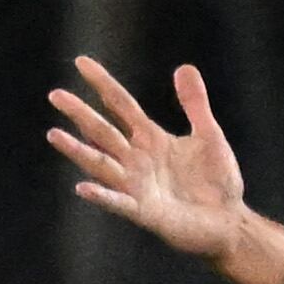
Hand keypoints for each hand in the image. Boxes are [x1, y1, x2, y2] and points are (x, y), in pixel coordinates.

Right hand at [46, 59, 253, 262]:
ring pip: (100, 163)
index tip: (81, 62)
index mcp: (150, 138)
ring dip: (77, 150)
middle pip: (102, 130)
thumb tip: (183, 67)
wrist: (228, 222)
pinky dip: (101, 196)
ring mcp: (136, 185)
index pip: (120, 104)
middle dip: (80, 113)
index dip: (102, 83)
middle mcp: (136, 159)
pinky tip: (83, 187)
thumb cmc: (217, 182)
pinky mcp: (143, 211)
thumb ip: (195, 104)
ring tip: (54, 134)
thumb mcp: (209, 135)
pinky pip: (118, 202)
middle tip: (56, 94)